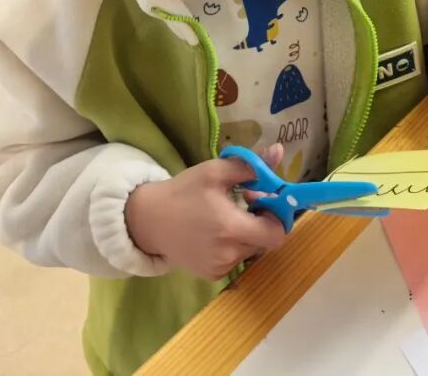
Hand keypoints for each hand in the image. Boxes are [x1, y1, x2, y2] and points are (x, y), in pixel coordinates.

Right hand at [125, 144, 286, 280]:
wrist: (148, 220)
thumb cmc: (183, 192)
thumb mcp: (214, 171)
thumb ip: (250, 165)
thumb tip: (279, 152)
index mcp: (231, 228)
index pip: (276, 234)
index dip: (276, 217)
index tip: (262, 200)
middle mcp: (228, 254)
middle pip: (266, 242)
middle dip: (262, 222)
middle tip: (245, 204)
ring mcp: (219, 268)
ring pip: (251, 250)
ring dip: (248, 234)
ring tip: (227, 216)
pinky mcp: (211, 275)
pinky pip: (236, 260)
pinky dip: (234, 246)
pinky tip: (216, 233)